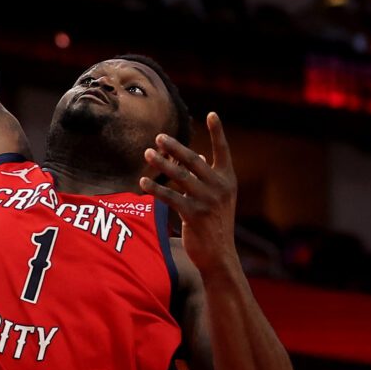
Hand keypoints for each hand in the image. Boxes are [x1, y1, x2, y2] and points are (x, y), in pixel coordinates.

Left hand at [141, 112, 237, 268]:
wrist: (219, 255)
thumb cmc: (216, 224)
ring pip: (180, 177)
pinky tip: (143, 182)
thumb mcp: (219, 198)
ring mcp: (208, 201)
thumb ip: (209, 177)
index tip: (212, 114)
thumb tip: (201, 156)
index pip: (223, 151)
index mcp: (227, 180)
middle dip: (175, 147)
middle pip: (194, 160)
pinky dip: (155, 189)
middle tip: (159, 136)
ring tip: (147, 153)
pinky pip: (170, 197)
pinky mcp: (194, 215)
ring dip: (162, 164)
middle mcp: (220, 188)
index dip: (218, 132)